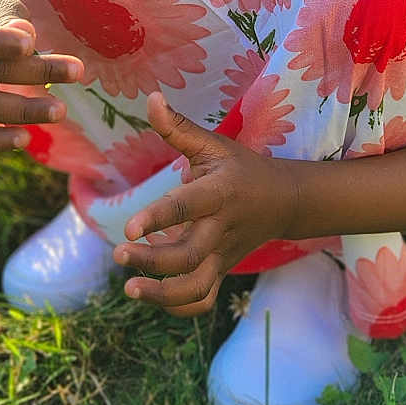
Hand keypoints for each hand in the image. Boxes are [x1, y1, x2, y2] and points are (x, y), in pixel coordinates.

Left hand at [114, 92, 298, 316]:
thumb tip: (150, 98)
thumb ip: (178, 127)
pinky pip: (202, 301)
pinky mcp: (221, 271)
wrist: (284, 201)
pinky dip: (178, 306)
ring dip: (162, 294)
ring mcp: (222, 255)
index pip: (186, 207)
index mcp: (219, 193)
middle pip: (188, 257)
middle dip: (153, 262)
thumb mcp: (214, 144)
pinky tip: (151, 296)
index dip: (157, 219)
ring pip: (196, 287)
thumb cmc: (241, 168)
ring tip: (131, 287)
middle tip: (120, 255)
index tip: (128, 230)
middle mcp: (221, 229)